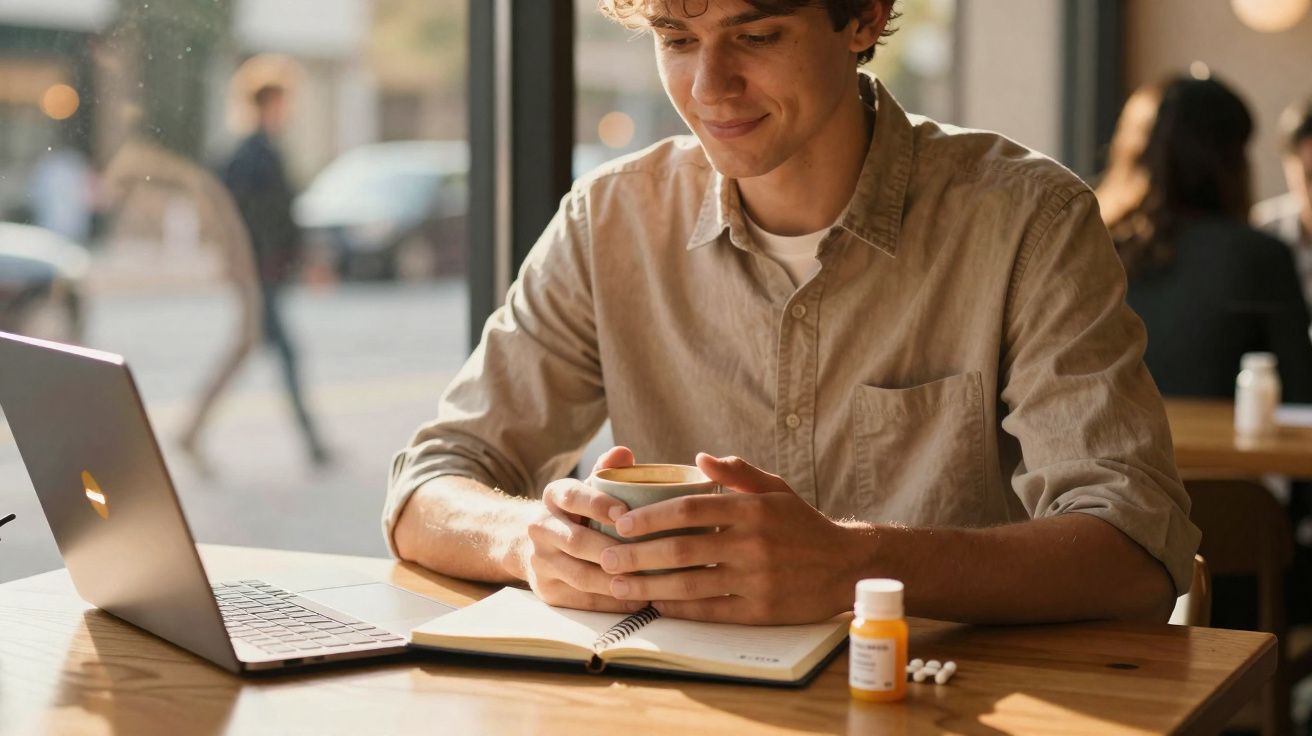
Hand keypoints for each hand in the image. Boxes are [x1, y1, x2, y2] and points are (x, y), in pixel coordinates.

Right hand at [517, 447, 646, 612]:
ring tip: (648, 581)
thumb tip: (624, 453)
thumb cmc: (579, 512)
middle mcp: (540, 527)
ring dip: (615, 579)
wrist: (535, 544)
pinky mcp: (546, 590)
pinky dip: (610, 601)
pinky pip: (581, 599)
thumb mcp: (590, 487)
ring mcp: (540, 561)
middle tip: (648, 554)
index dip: (598, 504)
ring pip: (580, 574)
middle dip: (613, 549)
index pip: (573, 496)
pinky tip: (637, 598)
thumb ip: (608, 472)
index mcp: (553, 496)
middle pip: (577, 541)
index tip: (626, 512)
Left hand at [599, 453, 858, 623]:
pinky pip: (710, 610)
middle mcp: (752, 544)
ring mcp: (756, 579)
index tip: (621, 522)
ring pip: (690, 583)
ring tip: (619, 585)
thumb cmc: (803, 524)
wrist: (845, 566)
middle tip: (606, 557)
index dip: (650, 516)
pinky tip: (656, 603)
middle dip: (637, 554)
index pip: (689, 509)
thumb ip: (738, 472)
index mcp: (750, 509)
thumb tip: (699, 458)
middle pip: (681, 549)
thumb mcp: (776, 489)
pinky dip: (679, 607)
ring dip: (649, 585)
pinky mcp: (760, 610)